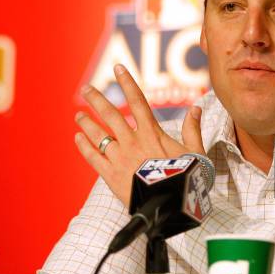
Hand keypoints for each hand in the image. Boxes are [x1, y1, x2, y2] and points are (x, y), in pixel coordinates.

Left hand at [74, 64, 204, 205]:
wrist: (170, 205)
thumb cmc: (185, 179)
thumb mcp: (195, 152)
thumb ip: (192, 130)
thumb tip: (196, 108)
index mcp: (152, 133)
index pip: (137, 101)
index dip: (127, 83)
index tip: (118, 68)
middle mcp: (132, 141)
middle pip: (111, 114)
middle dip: (97, 100)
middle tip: (87, 89)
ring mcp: (120, 157)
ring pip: (98, 135)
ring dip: (87, 123)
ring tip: (78, 115)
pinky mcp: (111, 176)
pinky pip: (93, 157)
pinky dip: (84, 147)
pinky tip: (78, 138)